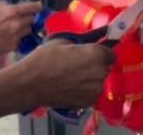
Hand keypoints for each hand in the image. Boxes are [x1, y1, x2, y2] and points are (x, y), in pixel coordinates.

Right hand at [0, 1, 41, 54]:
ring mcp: (16, 37)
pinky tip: (8, 38)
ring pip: (27, 31)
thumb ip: (4, 5)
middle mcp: (17, 24)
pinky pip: (19, 41)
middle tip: (25, 18)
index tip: (39, 6)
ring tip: (16, 29)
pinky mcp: (12, 47)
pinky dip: (16, 39)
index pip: (31, 7)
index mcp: (12, 12)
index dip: (37, 6)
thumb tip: (11, 4)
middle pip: (31, 20)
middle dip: (29, 18)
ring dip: (24, 29)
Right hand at [0, 38, 115, 115]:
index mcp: (96, 55)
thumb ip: (79, 43)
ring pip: (97, 81)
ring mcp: (95, 90)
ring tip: (71, 77)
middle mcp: (100, 73)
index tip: (92, 53)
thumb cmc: (45, 58)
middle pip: (103, 67)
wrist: (32, 83)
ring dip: (89, 78)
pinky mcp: (88, 102)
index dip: (101, 52)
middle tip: (77, 64)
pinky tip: (69, 87)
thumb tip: (86, 45)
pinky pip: (90, 92)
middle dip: (94, 65)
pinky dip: (83, 90)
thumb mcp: (61, 41)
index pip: (111, 53)